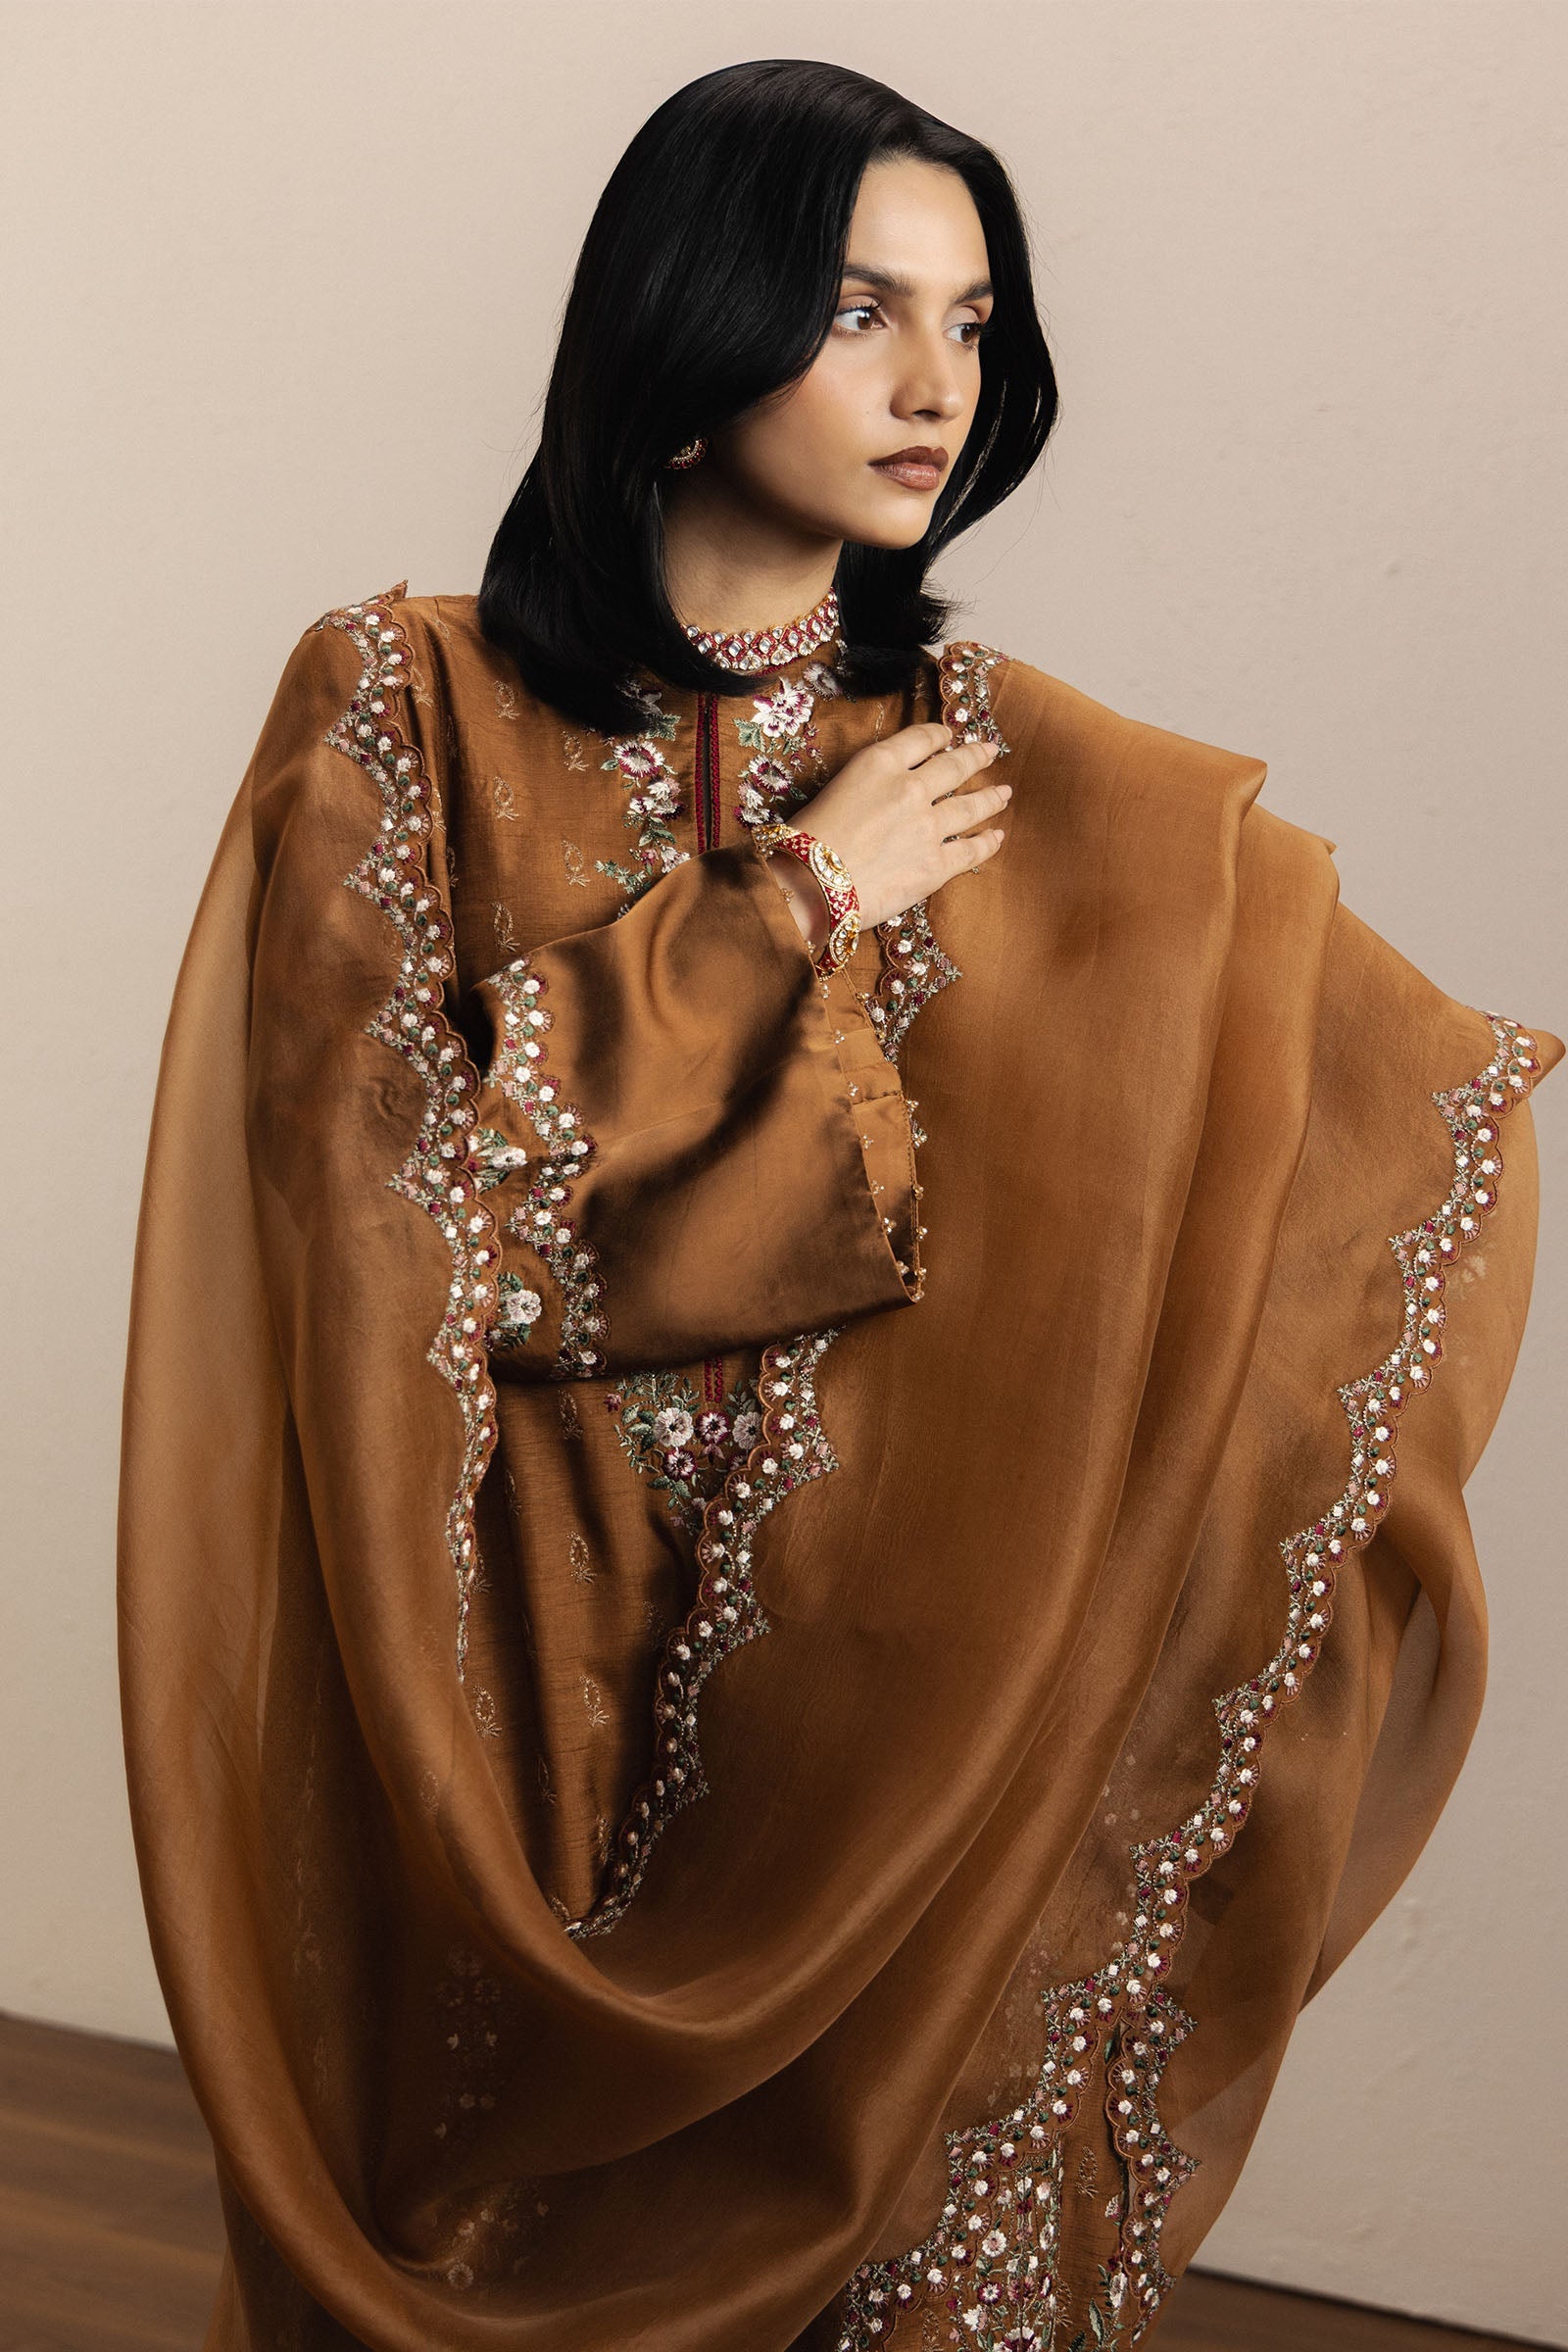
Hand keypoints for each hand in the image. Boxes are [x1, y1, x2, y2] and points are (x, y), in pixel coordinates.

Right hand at [773, 724, 1011, 936]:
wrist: (812, 884)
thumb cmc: (807, 840)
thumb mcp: (834, 788)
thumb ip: (867, 782)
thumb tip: (886, 790)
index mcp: (880, 763)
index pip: (921, 739)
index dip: (939, 735)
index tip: (949, 736)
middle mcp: (911, 787)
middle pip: (954, 766)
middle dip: (975, 757)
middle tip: (989, 752)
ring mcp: (928, 826)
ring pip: (971, 806)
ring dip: (990, 798)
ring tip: (1004, 794)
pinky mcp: (936, 864)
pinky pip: (971, 851)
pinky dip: (987, 843)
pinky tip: (996, 837)